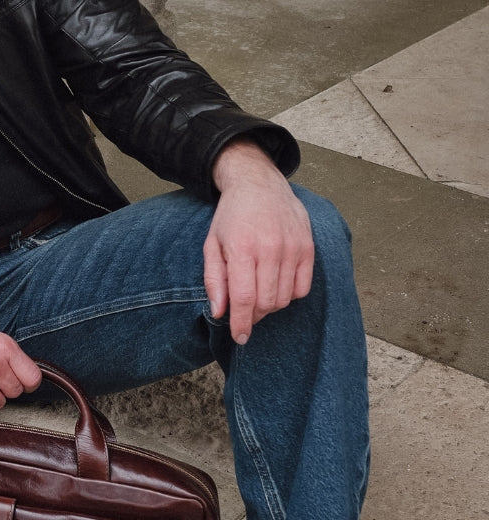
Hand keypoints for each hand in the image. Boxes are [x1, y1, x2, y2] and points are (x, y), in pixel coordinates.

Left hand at [204, 138, 313, 344]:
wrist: (259, 183)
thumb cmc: (232, 217)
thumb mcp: (212, 245)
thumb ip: (215, 280)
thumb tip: (219, 312)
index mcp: (242, 248)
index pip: (244, 298)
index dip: (241, 323)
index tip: (239, 336)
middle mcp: (270, 248)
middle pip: (266, 302)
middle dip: (253, 315)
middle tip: (245, 310)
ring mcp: (292, 247)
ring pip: (285, 298)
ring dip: (270, 306)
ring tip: (258, 294)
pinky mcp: (308, 247)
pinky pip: (303, 287)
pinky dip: (290, 294)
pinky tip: (277, 284)